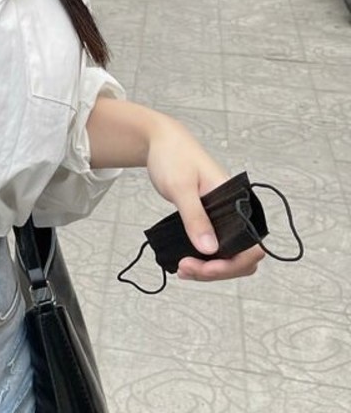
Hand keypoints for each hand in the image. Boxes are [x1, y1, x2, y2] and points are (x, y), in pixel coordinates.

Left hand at [146, 117, 264, 283]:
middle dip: (217, 270)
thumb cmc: (174, 156)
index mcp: (238, 201)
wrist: (161, 142)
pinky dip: (202, 260)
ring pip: (228, 256)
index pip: (251, 245)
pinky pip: (215, 248)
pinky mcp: (210, 220)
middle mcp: (236, 212)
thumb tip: (209, 249)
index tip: (203, 265)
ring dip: (208, 269)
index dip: (231, 263)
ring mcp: (224, 218)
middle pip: (242, 257)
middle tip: (185, 268)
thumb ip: (195, 217)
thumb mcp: (181, 187)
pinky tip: (184, 262)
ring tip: (182, 269)